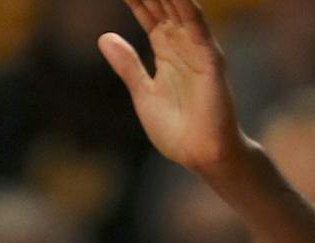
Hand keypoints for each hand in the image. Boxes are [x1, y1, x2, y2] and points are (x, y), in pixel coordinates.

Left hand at [100, 0, 251, 181]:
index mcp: (166, 48)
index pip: (147, 10)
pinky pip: (198, 26)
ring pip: (180, 6)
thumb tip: (104, 37)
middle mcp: (183, 42)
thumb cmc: (178, 129)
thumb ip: (127, 64)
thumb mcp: (143, 93)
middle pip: (163, 1)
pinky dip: (187, 6)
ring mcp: (197, 48)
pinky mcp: (210, 59)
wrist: (201, 156)